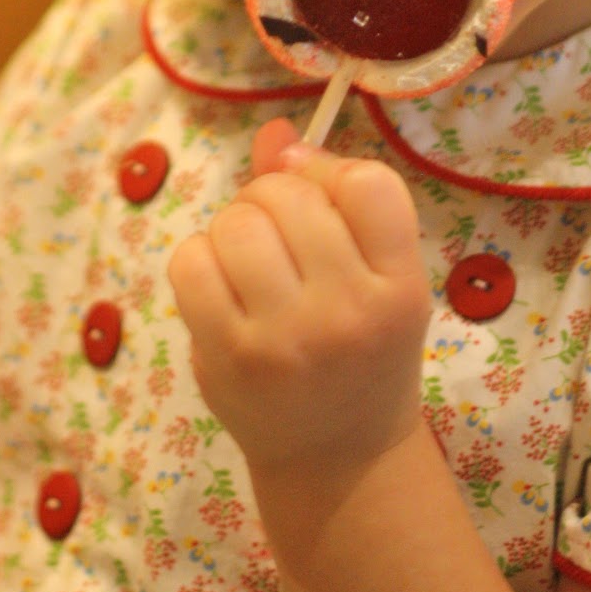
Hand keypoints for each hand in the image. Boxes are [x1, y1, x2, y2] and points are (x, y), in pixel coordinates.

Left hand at [168, 119, 429, 478]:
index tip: (322, 199)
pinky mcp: (228, 358)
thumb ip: (329, 196)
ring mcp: (285, 338)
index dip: (331, 173)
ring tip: (250, 264)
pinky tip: (220, 287)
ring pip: (237, 222)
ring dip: (235, 228)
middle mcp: (349, 311)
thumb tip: (275, 131)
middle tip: (282, 241)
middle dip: (274, 199)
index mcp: (399, 286)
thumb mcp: (374, 276)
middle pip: (290, 194)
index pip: (368, 183)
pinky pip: (191, 262)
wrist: (339, 460)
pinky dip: (199, 261)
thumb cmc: (361, 351)